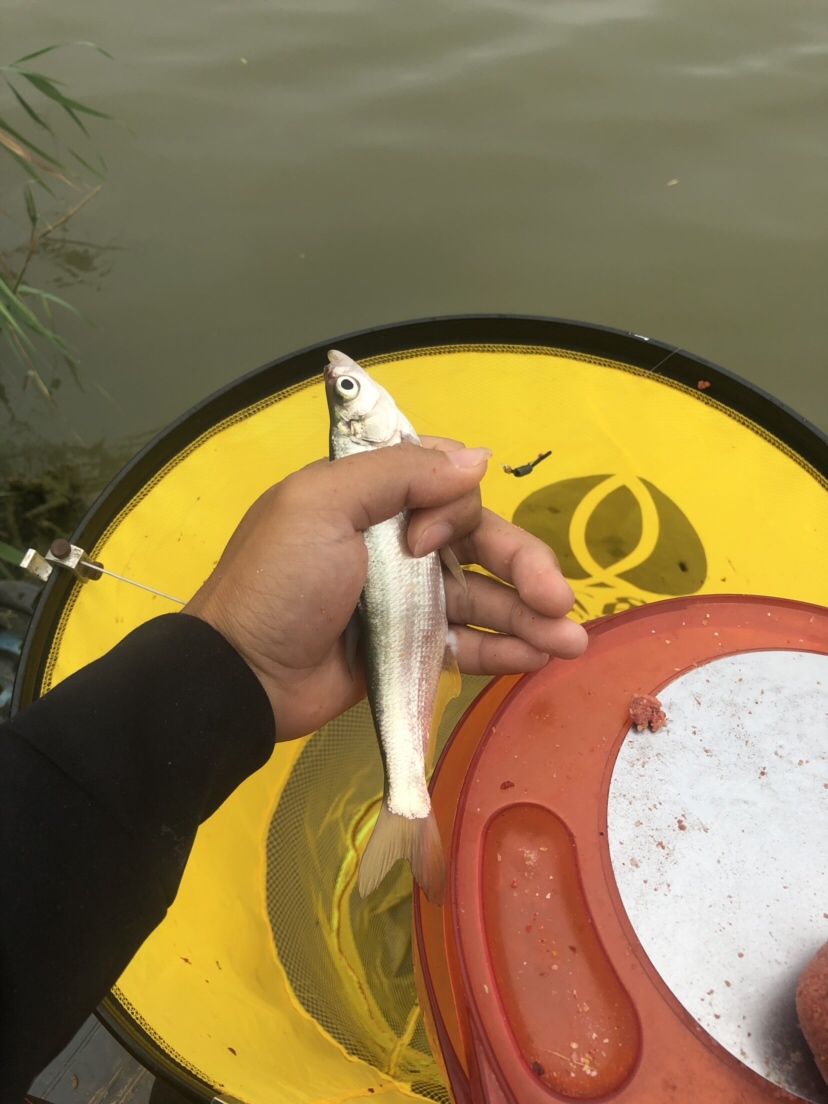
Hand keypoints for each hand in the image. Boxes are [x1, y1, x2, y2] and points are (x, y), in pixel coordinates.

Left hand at [184, 439, 586, 739]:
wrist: (241, 675)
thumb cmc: (279, 581)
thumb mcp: (324, 504)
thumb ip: (399, 473)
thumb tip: (479, 457)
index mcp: (372, 496)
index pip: (447, 483)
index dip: (457, 506)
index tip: (427, 540)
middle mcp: (396, 541)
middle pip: (481, 541)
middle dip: (525, 564)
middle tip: (558, 598)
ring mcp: (407, 599)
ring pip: (485, 595)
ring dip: (531, 613)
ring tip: (570, 641)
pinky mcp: (412, 649)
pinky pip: (468, 643)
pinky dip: (505, 649)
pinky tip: (540, 657)